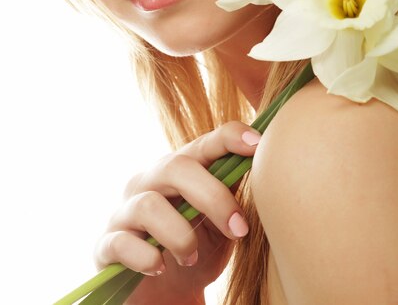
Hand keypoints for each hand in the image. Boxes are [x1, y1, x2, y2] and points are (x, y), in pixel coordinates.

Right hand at [94, 121, 261, 304]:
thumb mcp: (221, 224)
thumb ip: (231, 194)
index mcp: (181, 171)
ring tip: (192, 256)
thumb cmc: (196, 250)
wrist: (162, 295)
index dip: (229, 137)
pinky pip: (122, 242)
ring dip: (180, 235)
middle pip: (176, 167)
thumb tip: (262, 168)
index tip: (258, 143)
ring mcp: (125, 211)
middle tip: (239, 229)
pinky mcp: (107, 244)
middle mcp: (150, 182)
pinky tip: (160, 267)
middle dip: (213, 196)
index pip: (204, 143)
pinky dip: (146, 257)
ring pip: (149, 205)